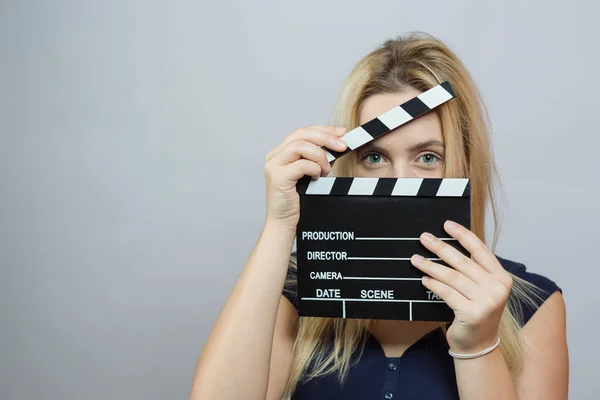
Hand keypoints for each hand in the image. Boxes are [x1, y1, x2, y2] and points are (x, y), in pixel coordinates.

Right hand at [263, 125, 346, 229]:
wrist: (284, 223)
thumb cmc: (298, 200)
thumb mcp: (310, 174)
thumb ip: (317, 158)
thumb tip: (338, 144)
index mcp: (281, 152)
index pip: (302, 132)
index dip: (323, 130)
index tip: (342, 132)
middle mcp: (274, 156)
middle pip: (301, 134)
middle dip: (325, 137)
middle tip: (343, 146)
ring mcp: (273, 166)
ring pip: (300, 146)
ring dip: (319, 156)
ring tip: (326, 170)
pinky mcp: (277, 178)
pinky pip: (301, 164)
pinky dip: (314, 168)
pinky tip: (317, 177)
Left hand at [410, 220, 512, 353]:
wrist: (479, 344)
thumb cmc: (476, 311)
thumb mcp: (482, 289)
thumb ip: (473, 270)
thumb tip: (447, 246)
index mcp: (501, 278)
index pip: (481, 250)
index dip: (463, 235)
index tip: (447, 224)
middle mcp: (497, 288)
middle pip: (463, 262)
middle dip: (440, 247)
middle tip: (424, 237)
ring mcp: (487, 302)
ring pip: (452, 277)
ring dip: (431, 265)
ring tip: (415, 259)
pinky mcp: (472, 313)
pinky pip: (447, 293)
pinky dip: (433, 284)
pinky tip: (423, 279)